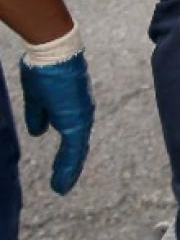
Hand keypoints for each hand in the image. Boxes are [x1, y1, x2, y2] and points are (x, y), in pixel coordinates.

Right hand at [20, 52, 93, 195]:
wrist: (54, 52)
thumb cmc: (45, 69)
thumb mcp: (38, 98)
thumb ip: (39, 115)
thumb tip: (38, 132)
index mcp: (73, 108)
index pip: (73, 136)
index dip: (68, 153)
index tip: (62, 170)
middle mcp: (82, 113)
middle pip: (77, 146)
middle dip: (70, 165)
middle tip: (62, 184)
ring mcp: (82, 116)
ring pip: (77, 150)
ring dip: (69, 169)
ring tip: (61, 187)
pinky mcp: (78, 120)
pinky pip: (75, 149)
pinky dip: (69, 167)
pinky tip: (62, 182)